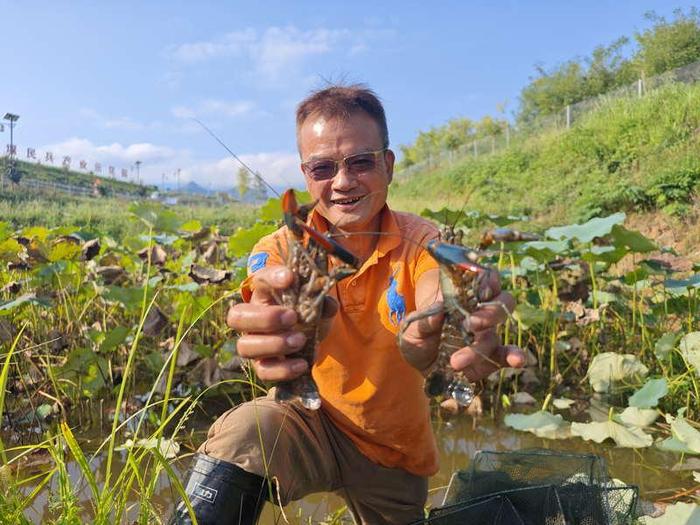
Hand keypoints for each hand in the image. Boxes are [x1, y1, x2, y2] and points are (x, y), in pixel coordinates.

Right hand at [226, 265, 337, 381]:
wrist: (309, 339)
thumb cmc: (306, 314)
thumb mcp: (317, 305)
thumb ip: (323, 303)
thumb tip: (328, 305)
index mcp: (264, 294)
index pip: (259, 280)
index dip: (271, 278)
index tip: (289, 278)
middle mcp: (251, 318)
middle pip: (236, 317)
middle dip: (265, 318)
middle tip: (292, 318)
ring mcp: (253, 344)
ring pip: (245, 347)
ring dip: (275, 344)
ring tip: (301, 340)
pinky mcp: (262, 366)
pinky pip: (263, 372)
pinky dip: (283, 369)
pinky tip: (302, 364)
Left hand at [400, 268, 523, 379]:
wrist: (418, 363)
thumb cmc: (418, 336)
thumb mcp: (412, 327)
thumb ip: (424, 320)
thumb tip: (439, 310)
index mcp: (463, 297)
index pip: (485, 279)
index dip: (488, 280)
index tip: (481, 289)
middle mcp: (480, 313)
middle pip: (499, 304)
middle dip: (488, 313)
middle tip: (470, 324)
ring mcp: (486, 336)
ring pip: (495, 335)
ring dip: (479, 347)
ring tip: (456, 361)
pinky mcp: (490, 358)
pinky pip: (505, 355)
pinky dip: (514, 356)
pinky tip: (518, 360)